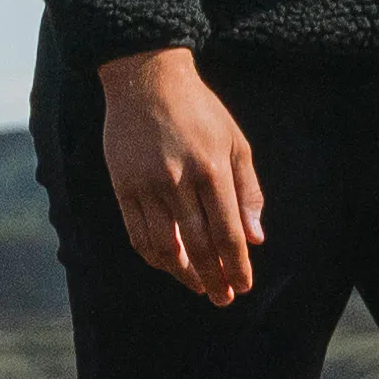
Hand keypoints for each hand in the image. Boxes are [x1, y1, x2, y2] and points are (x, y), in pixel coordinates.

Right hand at [98, 47, 263, 302]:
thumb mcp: (235, 142)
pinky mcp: (123, 186)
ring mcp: (146, 185)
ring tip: (199, 287)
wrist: (146, 80)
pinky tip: (170, 265)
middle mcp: (178, 181)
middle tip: (224, 298)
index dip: (236, 265)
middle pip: (199, 245)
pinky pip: (137, 233)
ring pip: (165, 246)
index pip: (227, 233)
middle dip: (214, 277)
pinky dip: (154, 256)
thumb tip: (255, 238)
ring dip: (184, 274)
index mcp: (211, 170)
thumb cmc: (199, 111)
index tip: (243, 286)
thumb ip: (248, 191)